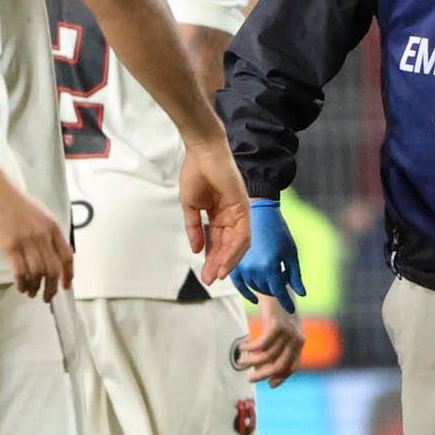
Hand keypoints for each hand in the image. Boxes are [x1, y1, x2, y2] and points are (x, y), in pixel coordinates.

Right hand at [0, 169, 74, 297]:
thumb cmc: (15, 202)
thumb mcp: (41, 214)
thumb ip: (48, 232)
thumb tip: (54, 253)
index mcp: (53, 227)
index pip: (67, 256)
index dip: (68, 275)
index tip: (66, 286)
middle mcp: (43, 235)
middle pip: (53, 269)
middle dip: (52, 287)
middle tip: (47, 297)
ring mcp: (27, 241)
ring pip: (37, 272)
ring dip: (36, 287)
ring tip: (32, 293)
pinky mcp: (10, 245)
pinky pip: (20, 271)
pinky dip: (22, 283)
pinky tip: (21, 287)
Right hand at [178, 138, 246, 283]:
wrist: (202, 154)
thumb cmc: (195, 174)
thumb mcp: (191, 207)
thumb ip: (194, 228)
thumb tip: (196, 249)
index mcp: (220, 215)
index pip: (218, 243)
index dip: (211, 259)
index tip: (204, 275)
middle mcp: (232, 216)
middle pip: (229, 246)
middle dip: (218, 264)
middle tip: (209, 281)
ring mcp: (239, 212)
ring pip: (238, 244)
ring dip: (227, 261)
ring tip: (217, 275)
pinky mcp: (243, 207)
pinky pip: (242, 234)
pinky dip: (235, 250)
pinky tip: (224, 262)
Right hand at [232, 197, 302, 305]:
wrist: (259, 214)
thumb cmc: (279, 233)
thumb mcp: (291, 254)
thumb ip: (295, 276)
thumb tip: (301, 294)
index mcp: (270, 267)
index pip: (280, 292)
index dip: (287, 303)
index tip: (292, 310)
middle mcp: (254, 270)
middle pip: (268, 291)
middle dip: (278, 289)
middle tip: (284, 282)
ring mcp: (242, 268)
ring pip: (255, 288)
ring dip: (265, 287)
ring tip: (273, 277)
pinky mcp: (234, 264)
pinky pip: (239, 285)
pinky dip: (246, 292)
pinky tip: (254, 298)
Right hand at [237, 306, 300, 386]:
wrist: (276, 282)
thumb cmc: (276, 307)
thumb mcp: (280, 328)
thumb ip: (277, 346)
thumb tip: (264, 367)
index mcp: (299, 340)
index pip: (292, 367)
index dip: (281, 377)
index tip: (269, 384)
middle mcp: (297, 338)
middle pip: (280, 366)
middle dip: (263, 375)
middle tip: (249, 378)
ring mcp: (288, 332)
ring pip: (267, 357)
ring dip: (251, 362)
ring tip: (240, 361)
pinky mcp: (277, 325)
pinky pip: (261, 345)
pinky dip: (249, 349)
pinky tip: (242, 347)